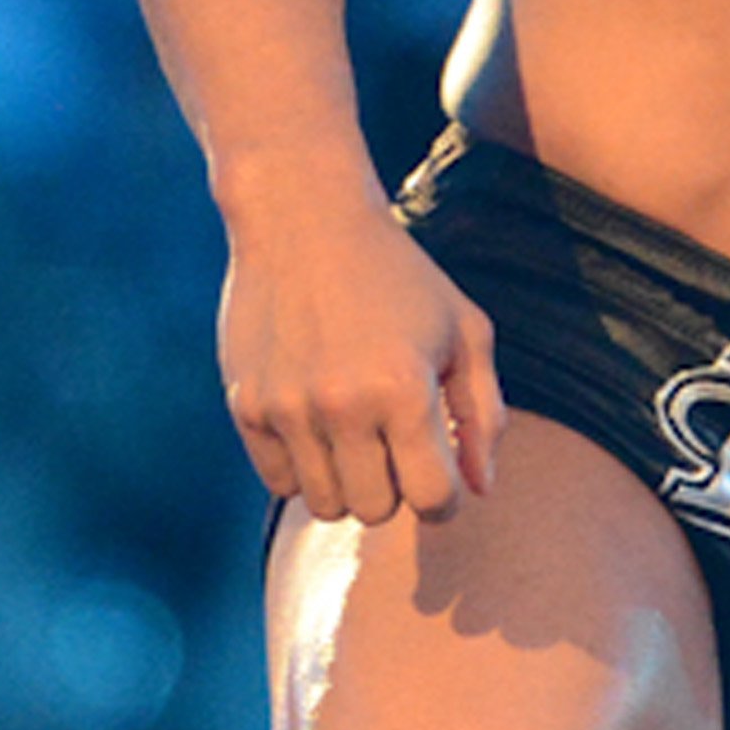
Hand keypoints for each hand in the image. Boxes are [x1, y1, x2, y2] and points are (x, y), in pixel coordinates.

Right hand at [218, 199, 506, 527]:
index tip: (437, 470)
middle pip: (377, 511)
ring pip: (326, 506)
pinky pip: (280, 484)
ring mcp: (289, 410)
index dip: (445, 498)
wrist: (303, 219)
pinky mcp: (246, 407)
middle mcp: (345, 406)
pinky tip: (317, 424)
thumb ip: (483, 414)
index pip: (433, 499)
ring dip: (348, 482)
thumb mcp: (463, 329)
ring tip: (356, 432)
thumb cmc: (399, 275)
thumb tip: (480, 490)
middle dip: (395, 487)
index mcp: (406, 389)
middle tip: (394, 441)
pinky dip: (304, 468)